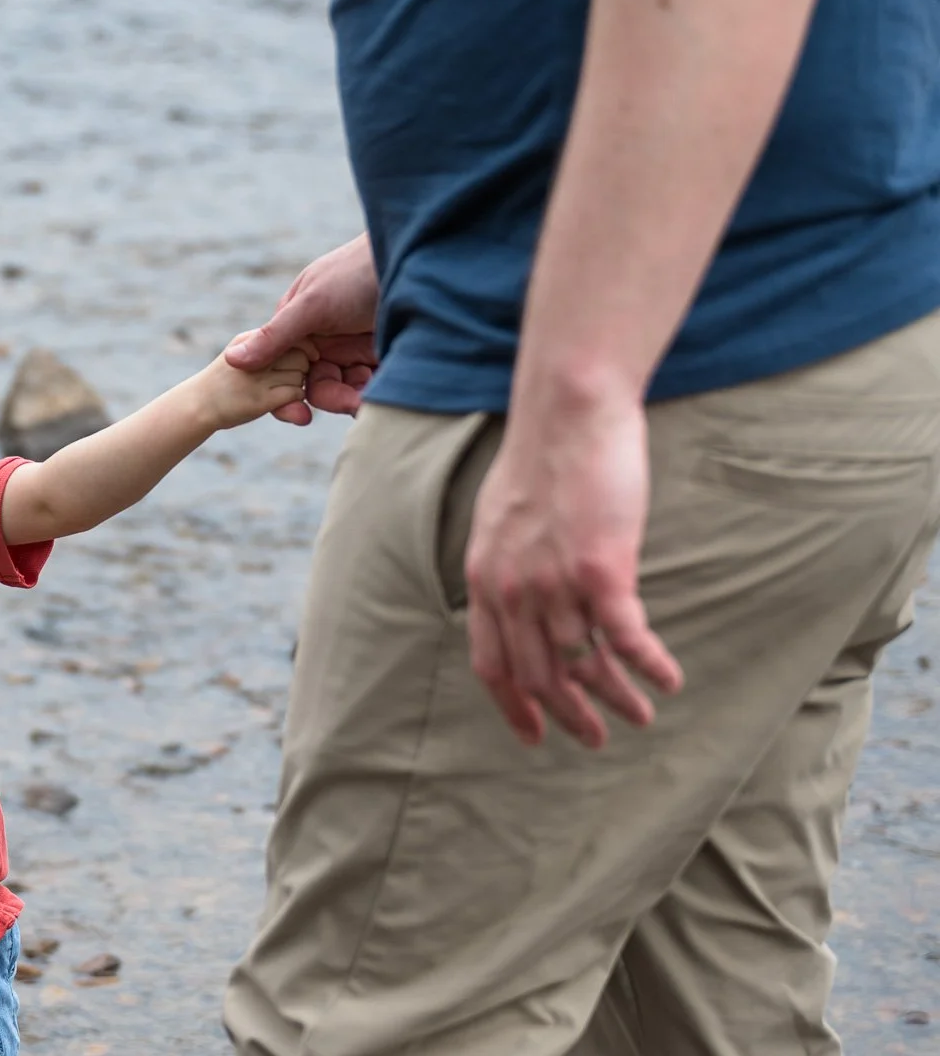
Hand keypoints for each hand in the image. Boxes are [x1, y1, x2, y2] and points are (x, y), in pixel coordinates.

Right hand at [195, 342, 310, 429]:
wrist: (197, 405)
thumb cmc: (223, 379)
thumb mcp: (238, 350)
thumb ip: (263, 345)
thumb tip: (302, 347)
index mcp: (249, 339)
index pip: (291, 334)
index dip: (304, 346)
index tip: (307, 356)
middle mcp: (253, 355)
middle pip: (300, 354)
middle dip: (303, 365)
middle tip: (293, 375)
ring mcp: (256, 378)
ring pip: (300, 374)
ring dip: (298, 383)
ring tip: (283, 388)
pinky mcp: (260, 400)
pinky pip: (295, 393)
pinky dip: (296, 398)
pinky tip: (284, 400)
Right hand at [225, 234, 378, 423]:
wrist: (418, 261)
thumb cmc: (357, 273)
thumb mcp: (312, 304)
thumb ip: (275, 337)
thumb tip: (233, 361)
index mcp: (300, 323)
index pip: (284, 367)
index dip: (288, 392)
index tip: (299, 412)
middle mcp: (324, 337)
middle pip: (316, 382)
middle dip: (331, 396)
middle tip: (352, 402)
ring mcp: (353, 346)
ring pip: (344, 387)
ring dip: (355, 396)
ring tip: (371, 397)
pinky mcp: (380, 354)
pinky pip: (370, 384)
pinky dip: (374, 391)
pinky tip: (383, 389)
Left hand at [464, 393, 682, 748]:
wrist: (567, 414)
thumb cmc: (543, 458)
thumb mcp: (501, 520)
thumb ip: (507, 565)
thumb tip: (522, 595)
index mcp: (484, 580)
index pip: (493, 665)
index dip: (513, 707)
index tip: (533, 735)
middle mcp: (512, 591)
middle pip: (539, 676)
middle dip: (569, 715)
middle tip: (595, 739)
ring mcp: (554, 585)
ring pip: (585, 664)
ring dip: (616, 697)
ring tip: (640, 715)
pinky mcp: (599, 571)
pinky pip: (626, 639)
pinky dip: (649, 667)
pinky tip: (668, 680)